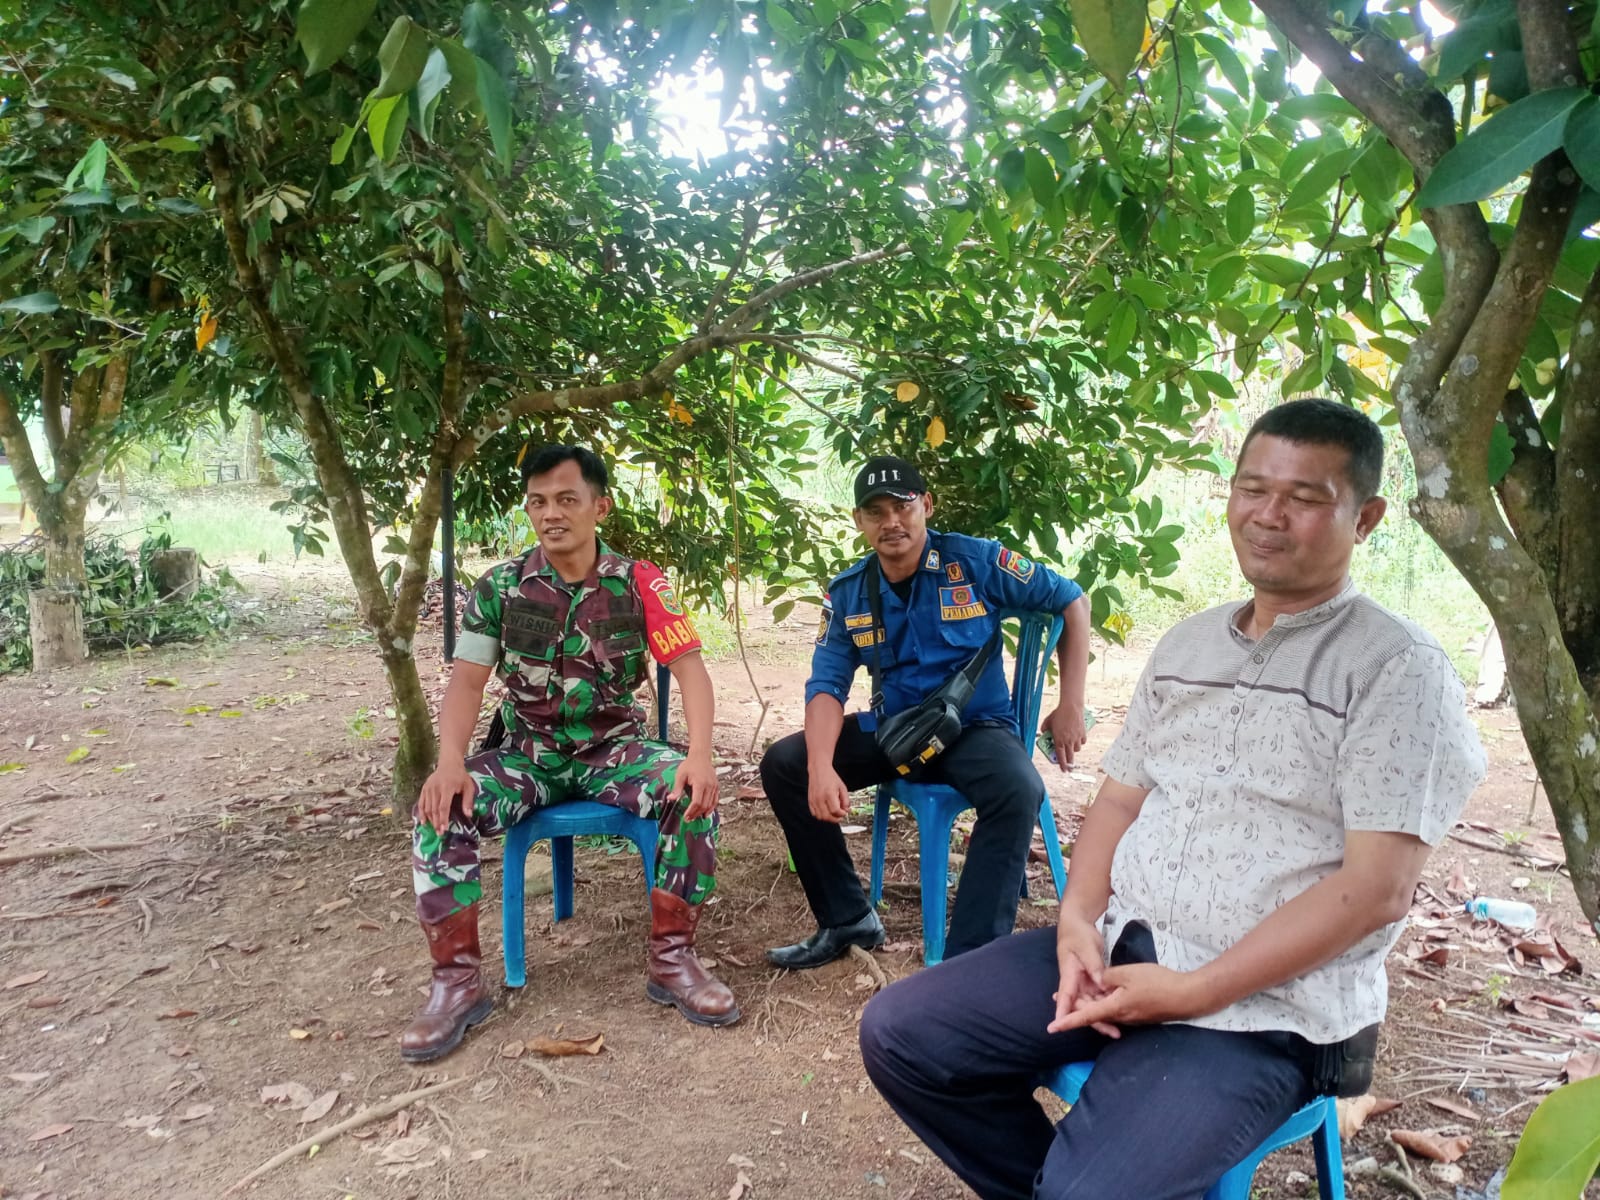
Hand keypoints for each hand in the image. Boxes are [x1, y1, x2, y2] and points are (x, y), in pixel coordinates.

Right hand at [418, 759, 474, 832]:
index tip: (444, 829)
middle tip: (439, 833)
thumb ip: (468, 801)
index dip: (443, 819)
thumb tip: (468, 815)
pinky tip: (424, 822)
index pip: (443, 806)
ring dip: (430, 820)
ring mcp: (428, 788)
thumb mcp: (468, 786)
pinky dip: (422, 813)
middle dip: (436, 822)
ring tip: (434, 829)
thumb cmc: (461, 776)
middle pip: (434, 809)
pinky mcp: (424, 788)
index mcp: (447, 787)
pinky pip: (421, 803)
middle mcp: (435, 788)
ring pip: (427, 807)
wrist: (449, 763)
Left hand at [673, 750, 720, 819]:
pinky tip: (705, 813)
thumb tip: (670, 799)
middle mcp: (709, 786)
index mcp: (700, 783)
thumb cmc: (689, 765)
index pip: (697, 802)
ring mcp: (714, 786)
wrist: (701, 756)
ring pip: (711, 804)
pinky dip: (711, 808)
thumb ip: (677, 788)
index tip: (685, 817)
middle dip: (696, 814)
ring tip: (695, 817)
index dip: (691, 811)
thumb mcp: (680, 775)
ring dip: (703, 812)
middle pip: (704, 805)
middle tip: (688, 819)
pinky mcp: (716, 786)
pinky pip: (715, 800)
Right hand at [808, 764, 850, 822]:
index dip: (842, 814)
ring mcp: (814, 800)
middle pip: (827, 817)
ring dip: (828, 818)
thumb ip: (846, 800)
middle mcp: (820, 798)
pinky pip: (814, 814)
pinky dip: (821, 815)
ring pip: (820, 817)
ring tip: (833, 813)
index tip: (844, 812)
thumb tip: (846, 810)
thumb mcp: (842, 787)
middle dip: (835, 819)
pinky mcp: (810, 801)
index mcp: (829, 794)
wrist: (819, 769)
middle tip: (840, 816)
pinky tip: (826, 810)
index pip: (835, 811)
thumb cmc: (831, 777)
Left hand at [1042, 704, 1087, 770]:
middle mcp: (1068, 741)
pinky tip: (1077, 739)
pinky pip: (1082, 742)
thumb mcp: (1048, 721)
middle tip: (1069, 768)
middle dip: (1069, 764)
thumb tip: (1043, 732)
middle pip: (1070, 757)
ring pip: (1076, 749)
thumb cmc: (1059, 714)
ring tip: (1070, 747)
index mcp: (1059, 740)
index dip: (1062, 764)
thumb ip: (1044, 728)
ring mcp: (1077, 738)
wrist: (1071, 707)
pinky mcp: (1083, 733)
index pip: (1060, 756)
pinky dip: (1080, 742)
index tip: (1063, 770)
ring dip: (1073, 750)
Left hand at [1049, 962, 1210, 1034]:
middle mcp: (1121, 1017)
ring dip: (1089, 1005)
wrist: (1187, 996)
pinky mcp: (1139, 1014)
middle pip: (1093, 1015)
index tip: (1052, 1028)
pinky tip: (1102, 993)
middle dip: (1074, 1008)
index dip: (1067, 1021)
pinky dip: (1104, 1003)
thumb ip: (1108, 976)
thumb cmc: (1157, 983)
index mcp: (1115, 1007)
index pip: (1086, 1016)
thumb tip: (1096, 981)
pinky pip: (1116, 1010)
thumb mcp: (1128, 973)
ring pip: (1104, 1012)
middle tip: (1055, 997)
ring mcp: (1131, 1017)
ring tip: (1075, 994)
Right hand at [1050, 908, 1115, 1035]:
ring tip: (1118, 1029)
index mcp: (1069, 974)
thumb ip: (1094, 966)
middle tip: (1113, 1032)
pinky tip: (1120, 1014)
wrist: (1077, 925)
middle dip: (1095, 1021)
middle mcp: (1075, 983)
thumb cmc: (1078, 935)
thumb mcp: (1086, 948)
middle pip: (1083, 1006)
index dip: (1064, 1013)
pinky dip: (1107, 1004)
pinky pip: (1099, 997)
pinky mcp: (1092, 981)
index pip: (1066, 997)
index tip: (1059, 1027)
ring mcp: (1084, 983)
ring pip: (1092, 1004)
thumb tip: (1101, 984)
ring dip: (1103, 1015)